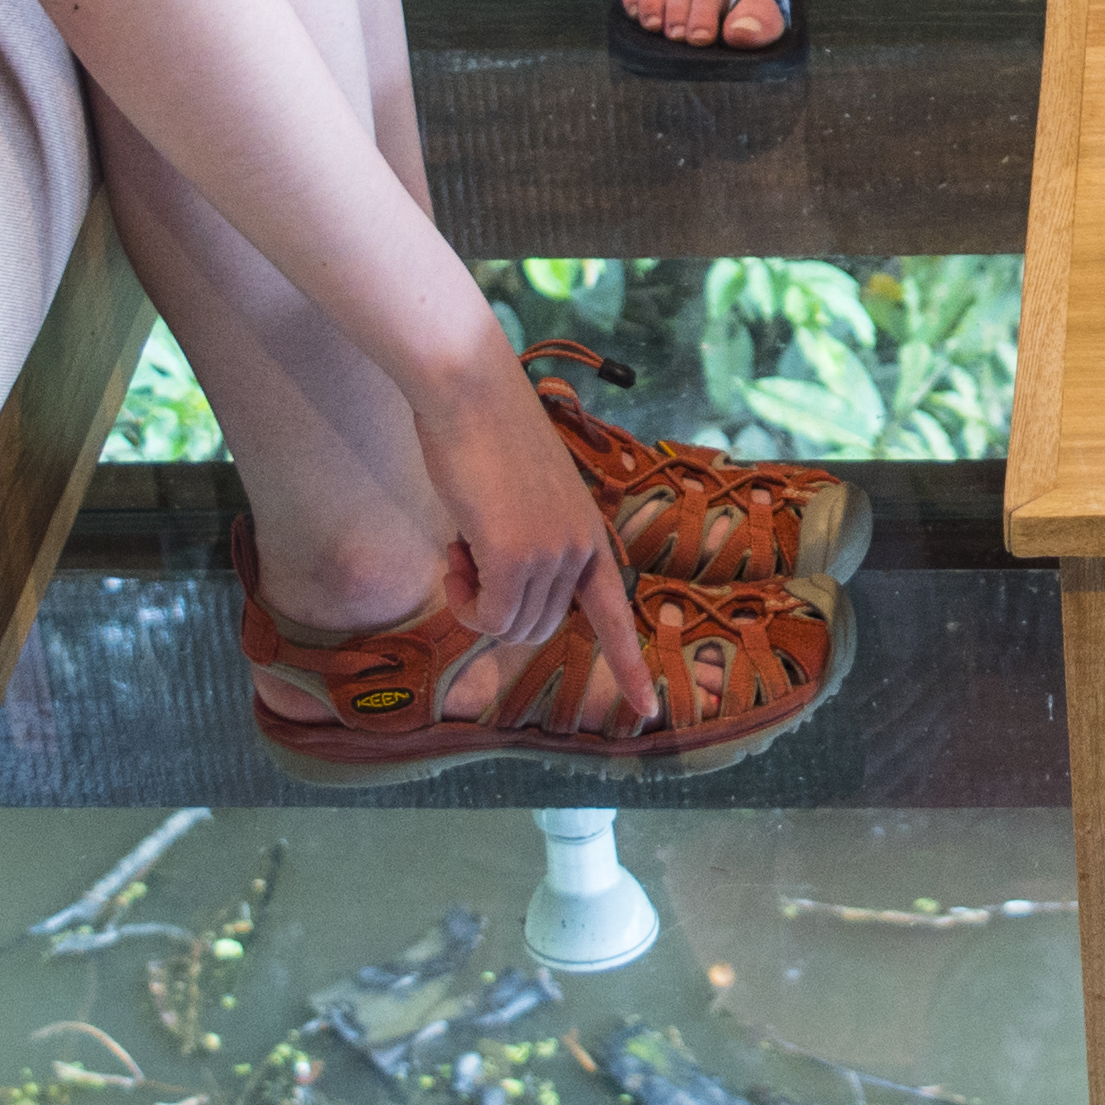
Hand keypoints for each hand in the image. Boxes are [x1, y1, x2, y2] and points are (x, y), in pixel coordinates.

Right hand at [421, 352, 655, 734]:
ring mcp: (554, 554)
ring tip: (462, 543)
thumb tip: (506, 588)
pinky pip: (490, 618)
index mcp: (589, 534)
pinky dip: (465, 603)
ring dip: (475, 601)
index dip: (630, 665)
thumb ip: (528, 542)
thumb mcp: (523, 498)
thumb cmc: (485, 435)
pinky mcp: (517, 556)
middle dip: (495, 610)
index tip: (650, 712)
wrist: (469, 391)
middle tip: (467, 556)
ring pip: (511, 627)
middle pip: (537, 630)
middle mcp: (581, 549)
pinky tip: (454, 555)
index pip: (617, 615)